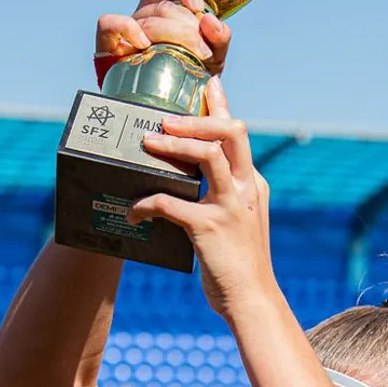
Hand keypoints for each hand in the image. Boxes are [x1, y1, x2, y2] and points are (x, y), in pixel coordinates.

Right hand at [95, 0, 230, 74]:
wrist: (170, 112)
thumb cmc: (190, 80)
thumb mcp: (213, 57)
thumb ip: (219, 38)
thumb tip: (209, 21)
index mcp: (164, 9)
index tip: (198, 7)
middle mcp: (143, 16)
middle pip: (163, 7)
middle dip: (188, 29)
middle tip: (204, 52)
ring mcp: (125, 31)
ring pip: (147, 19)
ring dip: (172, 35)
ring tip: (189, 58)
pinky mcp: (108, 47)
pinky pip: (109, 23)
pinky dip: (127, 28)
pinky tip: (143, 44)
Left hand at [132, 79, 274, 315]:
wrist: (252, 301)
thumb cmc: (241, 265)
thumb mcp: (241, 223)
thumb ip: (226, 199)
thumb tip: (188, 185)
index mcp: (254, 184)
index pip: (238, 135)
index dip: (222, 107)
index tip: (209, 85)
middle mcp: (247, 188)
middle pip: (230, 132)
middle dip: (196, 118)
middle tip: (166, 119)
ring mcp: (230, 206)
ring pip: (207, 156)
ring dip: (174, 145)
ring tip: (149, 143)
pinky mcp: (208, 227)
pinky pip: (170, 204)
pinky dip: (146, 204)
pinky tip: (134, 213)